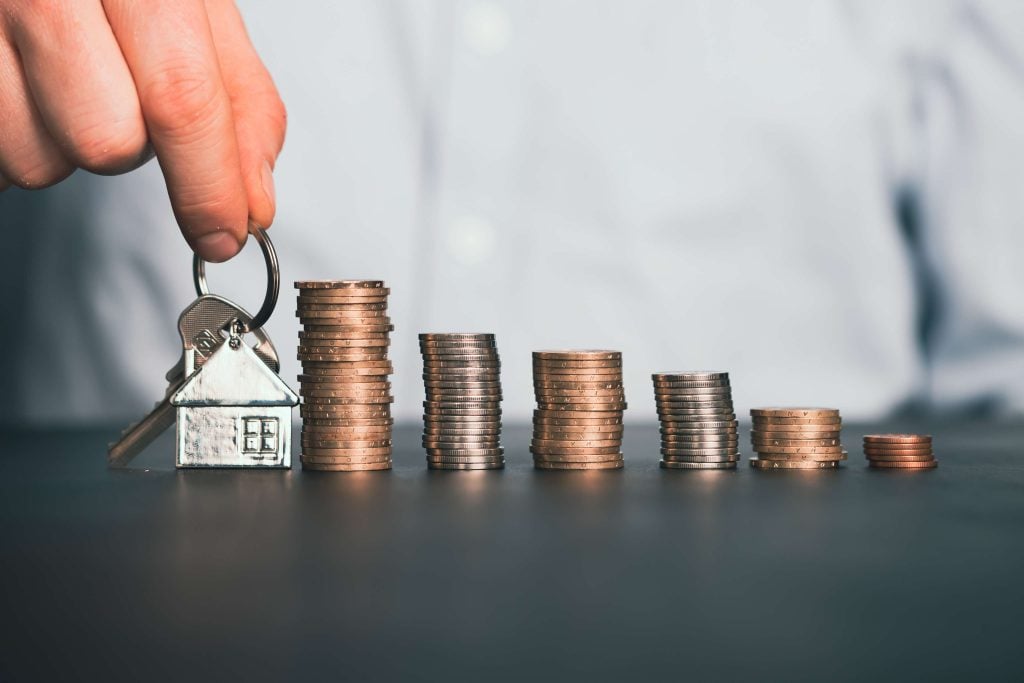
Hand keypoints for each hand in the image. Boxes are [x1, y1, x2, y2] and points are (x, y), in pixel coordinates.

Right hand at [0, 0, 285, 261]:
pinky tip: (19, 81)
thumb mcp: (191, 0)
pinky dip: (16, 136)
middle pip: (106, 141)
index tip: (225, 231)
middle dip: (127, 140)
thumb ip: (237, 94)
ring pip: (40, 159)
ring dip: (63, 138)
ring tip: (59, 71)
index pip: (181, 97)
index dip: (210, 184)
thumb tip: (254, 197)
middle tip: (114, 79)